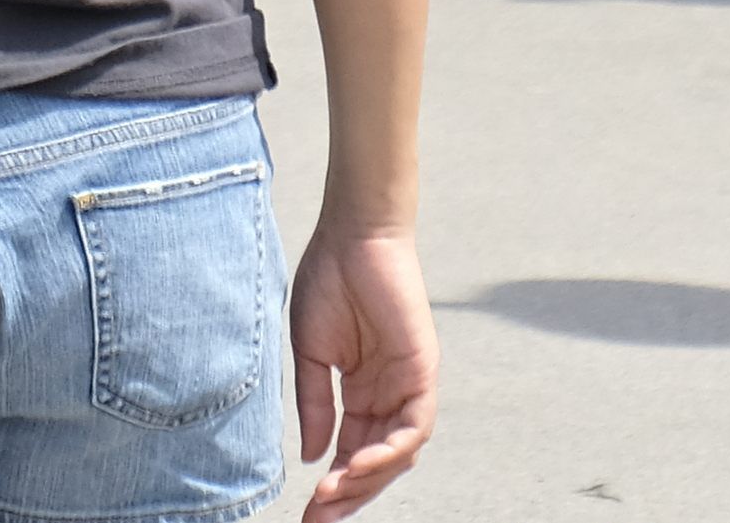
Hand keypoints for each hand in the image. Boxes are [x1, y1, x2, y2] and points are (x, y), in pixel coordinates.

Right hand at [291, 220, 436, 513]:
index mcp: (360, 393)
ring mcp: (407, 386)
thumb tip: (312, 457)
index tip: (306, 514)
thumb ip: (314, 405)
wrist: (351, 235)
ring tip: (332, 495)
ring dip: (366, 479)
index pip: (349, 453)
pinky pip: (413, 427)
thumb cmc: (328, 280)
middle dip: (348, 495)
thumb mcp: (310, 352)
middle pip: (374, 463)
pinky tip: (359, 464)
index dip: (331, 485)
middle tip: (318, 519)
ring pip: (396, 454)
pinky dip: (390, 451)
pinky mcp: (422, 373)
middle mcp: (387, 397)